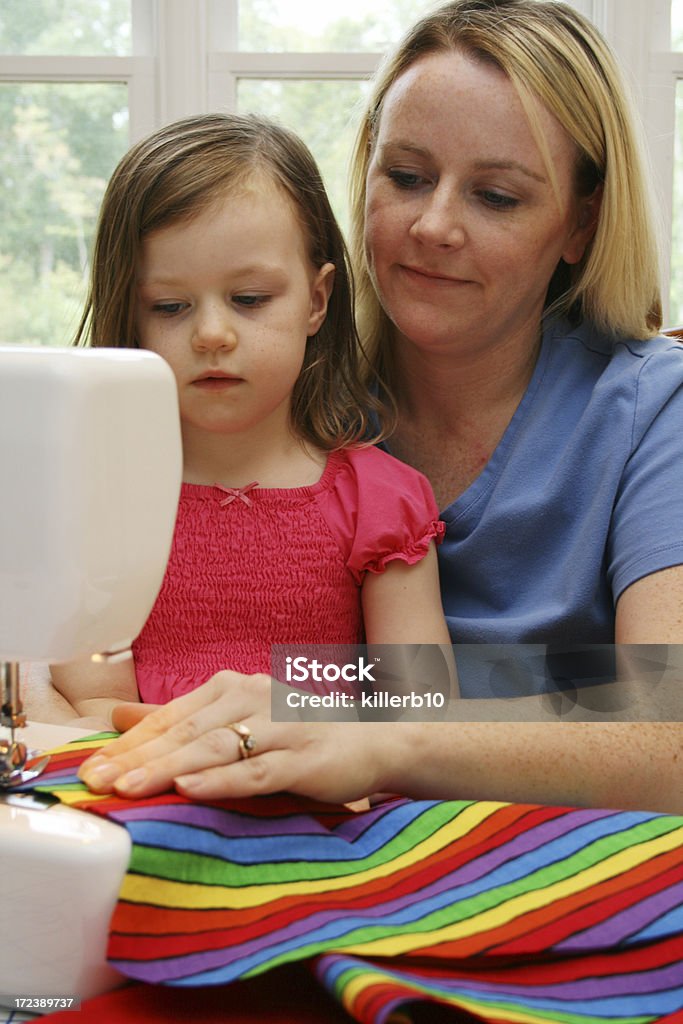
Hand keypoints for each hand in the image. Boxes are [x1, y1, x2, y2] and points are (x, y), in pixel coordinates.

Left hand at [77, 671, 397, 803]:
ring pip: (216, 748)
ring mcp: (280, 726)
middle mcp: (253, 698)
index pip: (170, 715)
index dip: (129, 742)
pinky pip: (257, 770)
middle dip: (137, 758)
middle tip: (96, 781)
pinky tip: (191, 788)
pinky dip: (222, 780)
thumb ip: (179, 719)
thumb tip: (117, 718)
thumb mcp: (235, 720)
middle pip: (186, 730)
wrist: (374, 741)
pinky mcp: (304, 758)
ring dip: (169, 768)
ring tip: (129, 788)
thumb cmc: (297, 735)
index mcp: (232, 688)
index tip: (90, 767)